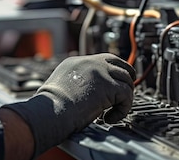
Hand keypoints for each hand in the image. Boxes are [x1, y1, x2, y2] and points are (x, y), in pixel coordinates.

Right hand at [3, 53, 135, 156]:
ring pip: (126, 80)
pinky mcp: (109, 86)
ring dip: (124, 97)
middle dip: (127, 78)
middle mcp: (91, 63)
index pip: (104, 60)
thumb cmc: (51, 106)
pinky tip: (110, 117)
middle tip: (125, 94)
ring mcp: (101, 72)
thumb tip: (83, 94)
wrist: (51, 110)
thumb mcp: (60, 85)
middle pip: (120, 64)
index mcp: (78, 62)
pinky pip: (127, 95)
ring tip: (113, 111)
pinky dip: (122, 109)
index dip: (112, 72)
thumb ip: (74, 83)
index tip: (115, 84)